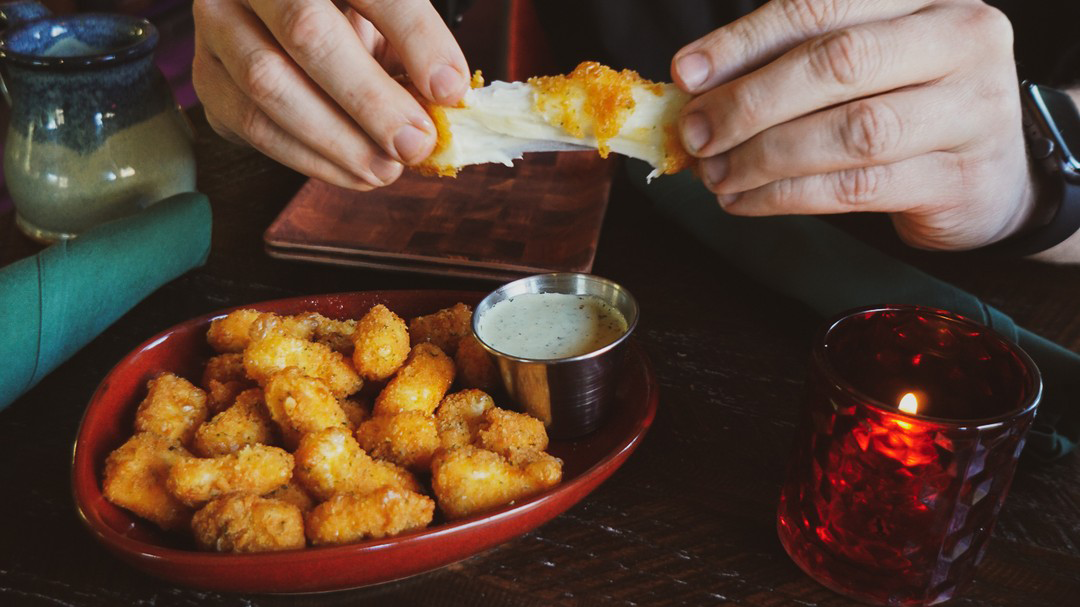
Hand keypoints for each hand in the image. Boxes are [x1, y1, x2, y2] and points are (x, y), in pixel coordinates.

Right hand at [192, 0, 469, 189]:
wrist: (278, 19)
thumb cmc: (349, 17)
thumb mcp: (386, 15)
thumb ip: (415, 43)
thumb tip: (449, 98)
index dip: (415, 36)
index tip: (450, 89)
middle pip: (307, 33)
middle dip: (370, 99)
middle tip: (415, 142)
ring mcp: (217, 23)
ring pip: (269, 83)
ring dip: (337, 140)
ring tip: (387, 168)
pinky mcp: (205, 76)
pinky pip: (250, 124)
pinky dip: (308, 158)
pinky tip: (352, 172)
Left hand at [671, 0, 1033, 250]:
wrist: (992, 175)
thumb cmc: (906, 105)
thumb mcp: (861, 65)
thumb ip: (789, 62)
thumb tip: (695, 87)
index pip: (822, 6)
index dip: (745, 41)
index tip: (687, 73)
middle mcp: (960, 39)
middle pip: (839, 62)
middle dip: (752, 101)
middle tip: (697, 133)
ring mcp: (971, 109)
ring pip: (851, 131)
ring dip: (766, 156)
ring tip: (716, 174)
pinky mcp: (959, 178)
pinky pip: (857, 187)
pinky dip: (788, 197)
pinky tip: (747, 201)